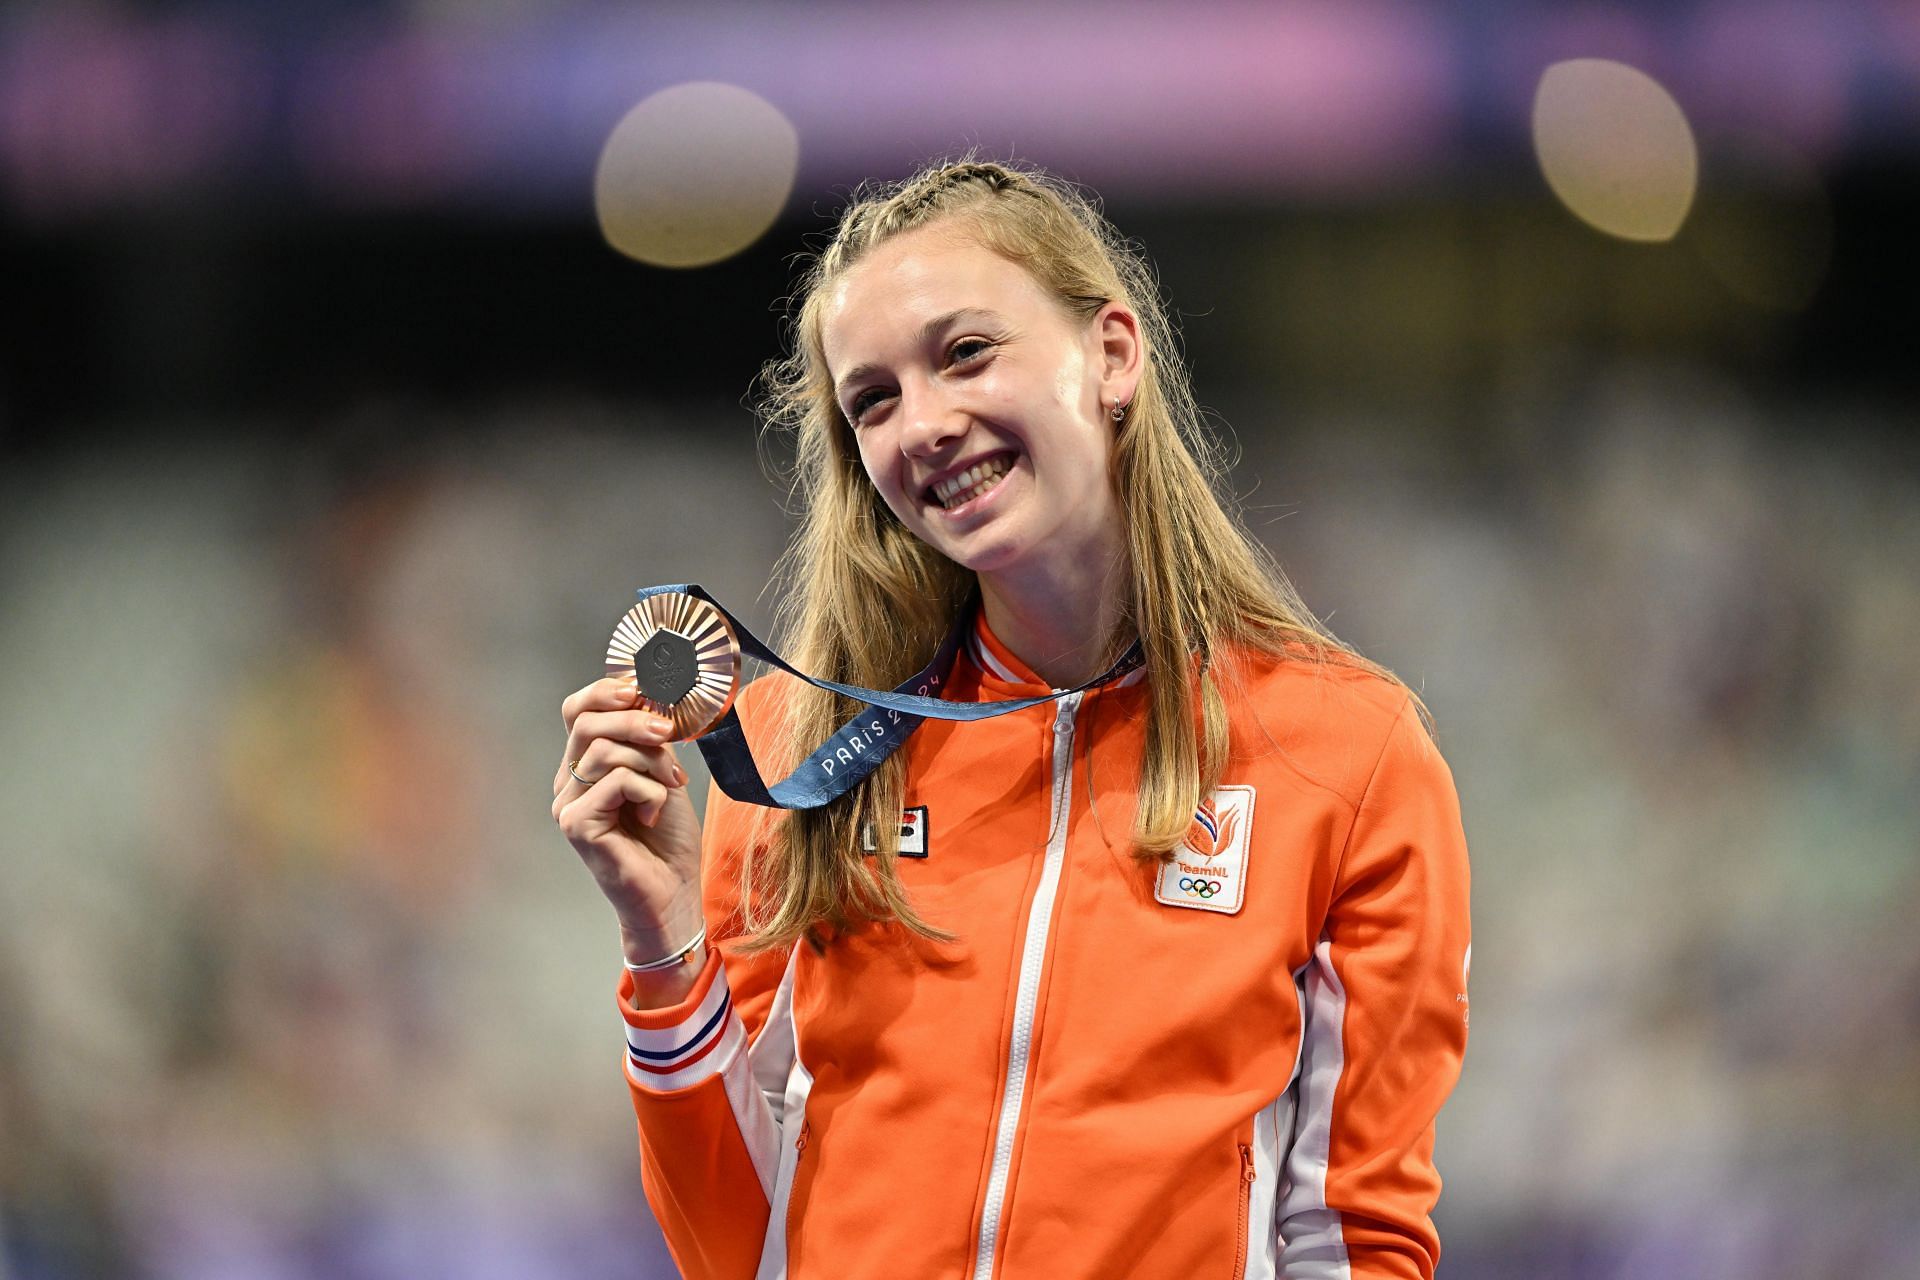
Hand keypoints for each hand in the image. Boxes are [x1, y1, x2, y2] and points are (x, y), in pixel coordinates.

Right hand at [552, 678, 703, 954]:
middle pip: (587, 722)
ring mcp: (567, 805)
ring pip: (604, 750)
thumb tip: (649, 696)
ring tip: (669, 785)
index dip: (608, 691)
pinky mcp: (576, 825)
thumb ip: (649, 739)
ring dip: (651, 761)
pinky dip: (649, 790)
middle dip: (636, 720)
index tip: (646, 692)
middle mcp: (568, 783)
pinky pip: (616, 781)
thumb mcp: (662, 773)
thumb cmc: (668, 839)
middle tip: (669, 734)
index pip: (578, 709)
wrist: (673, 893)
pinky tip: (654, 813)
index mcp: (584, 766)